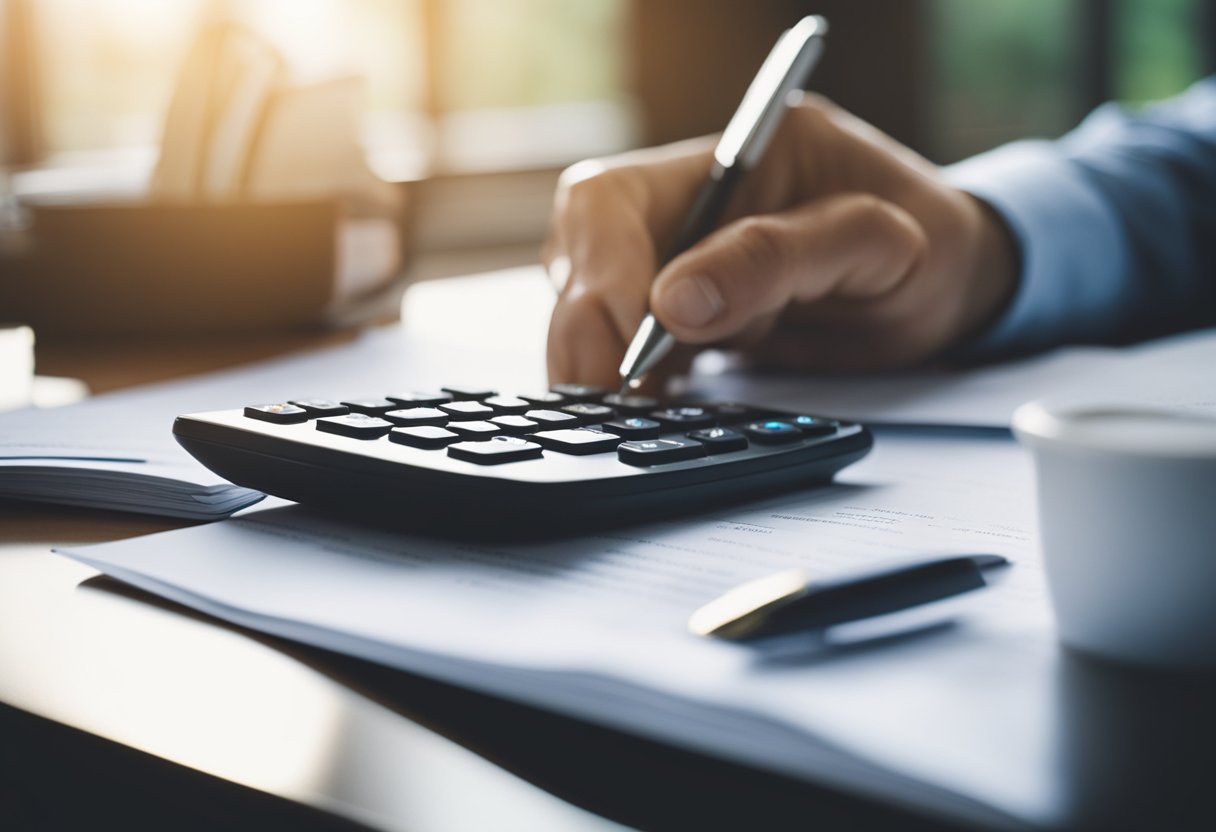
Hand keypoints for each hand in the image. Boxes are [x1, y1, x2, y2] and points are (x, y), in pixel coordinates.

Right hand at [543, 95, 1017, 388]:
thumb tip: (672, 305)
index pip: (612, 200)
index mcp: (734, 155)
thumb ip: (778, 259)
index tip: (628, 353)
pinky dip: (628, 379)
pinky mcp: (679, 308)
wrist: (951, 287)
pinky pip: (620, 340)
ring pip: (587, 300)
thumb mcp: (879, 247)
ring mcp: (677, 254)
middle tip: (613, 399)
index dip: (600, 276)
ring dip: (601, 359)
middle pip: (581, 252)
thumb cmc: (930, 253)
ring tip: (640, 404)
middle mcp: (689, 198)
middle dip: (586, 331)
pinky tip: (653, 403)